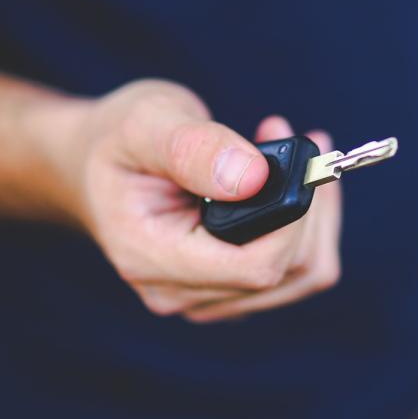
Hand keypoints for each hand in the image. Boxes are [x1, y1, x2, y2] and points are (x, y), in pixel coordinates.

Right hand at [67, 79, 341, 321]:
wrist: (101, 165)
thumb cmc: (118, 142)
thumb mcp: (146, 124)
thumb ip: (195, 148)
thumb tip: (255, 178)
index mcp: (151, 258)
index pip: (254, 268)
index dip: (293, 220)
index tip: (299, 163)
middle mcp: (180, 291)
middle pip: (286, 272)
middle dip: (309, 206)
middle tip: (298, 140)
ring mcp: (207, 294)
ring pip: (301, 274)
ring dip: (315, 214)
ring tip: (292, 154)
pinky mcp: (229, 285)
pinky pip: (294, 268)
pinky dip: (306, 224)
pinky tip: (287, 181)